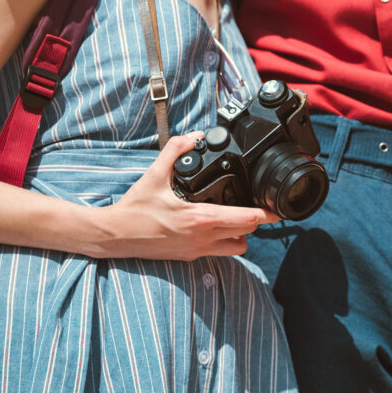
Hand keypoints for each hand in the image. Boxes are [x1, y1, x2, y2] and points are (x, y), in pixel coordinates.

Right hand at [85, 133, 279, 260]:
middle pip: (247, 234)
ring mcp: (196, 250)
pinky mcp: (189, 257)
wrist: (114, 236)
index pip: (246, 220)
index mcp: (200, 219)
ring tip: (236, 217)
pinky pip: (218, 252)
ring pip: (235, 248)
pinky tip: (215, 225)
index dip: (266, 213)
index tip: (277, 207)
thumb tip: (194, 136)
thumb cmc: (135, 208)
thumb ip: (175, 150)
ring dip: (241, 234)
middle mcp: (203, 238)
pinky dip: (224, 241)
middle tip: (257, 205)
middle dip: (255, 221)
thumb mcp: (154, 174)